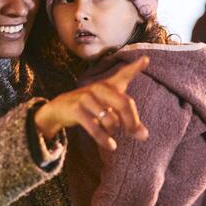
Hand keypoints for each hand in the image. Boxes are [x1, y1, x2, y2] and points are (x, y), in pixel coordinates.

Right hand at [34, 56, 148, 149]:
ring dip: (113, 131)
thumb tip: (144, 136)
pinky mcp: (76, 109)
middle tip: (140, 135)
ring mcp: (87, 97)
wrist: (60, 109)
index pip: (123, 74)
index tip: (146, 59)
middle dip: (133, 122)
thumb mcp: (108, 107)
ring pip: (110, 119)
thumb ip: (128, 118)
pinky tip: (111, 146)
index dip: (135, 67)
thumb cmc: (90, 107)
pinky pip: (95, 128)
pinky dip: (104, 139)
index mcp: (108, 85)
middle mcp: (99, 88)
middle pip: (124, 104)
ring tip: (111, 134)